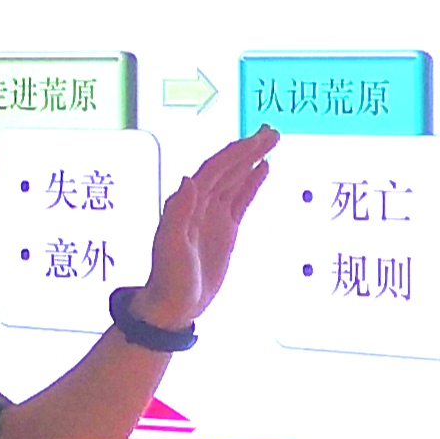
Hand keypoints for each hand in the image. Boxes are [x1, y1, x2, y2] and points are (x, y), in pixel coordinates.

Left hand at [132, 127, 280, 334]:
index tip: (255, 140)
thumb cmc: (168, 278)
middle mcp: (200, 203)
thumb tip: (188, 179)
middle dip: (248, 149)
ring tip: (271, 141)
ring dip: (252, 160)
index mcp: (187, 203)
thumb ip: (178, 213)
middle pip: (228, 168)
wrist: (173, 306)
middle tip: (272, 133)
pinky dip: (252, 182)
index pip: (214, 169)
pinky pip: (241, 199)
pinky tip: (264, 169)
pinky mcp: (225, 229)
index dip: (235, 153)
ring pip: (236, 179)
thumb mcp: (170, 247)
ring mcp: (214, 215)